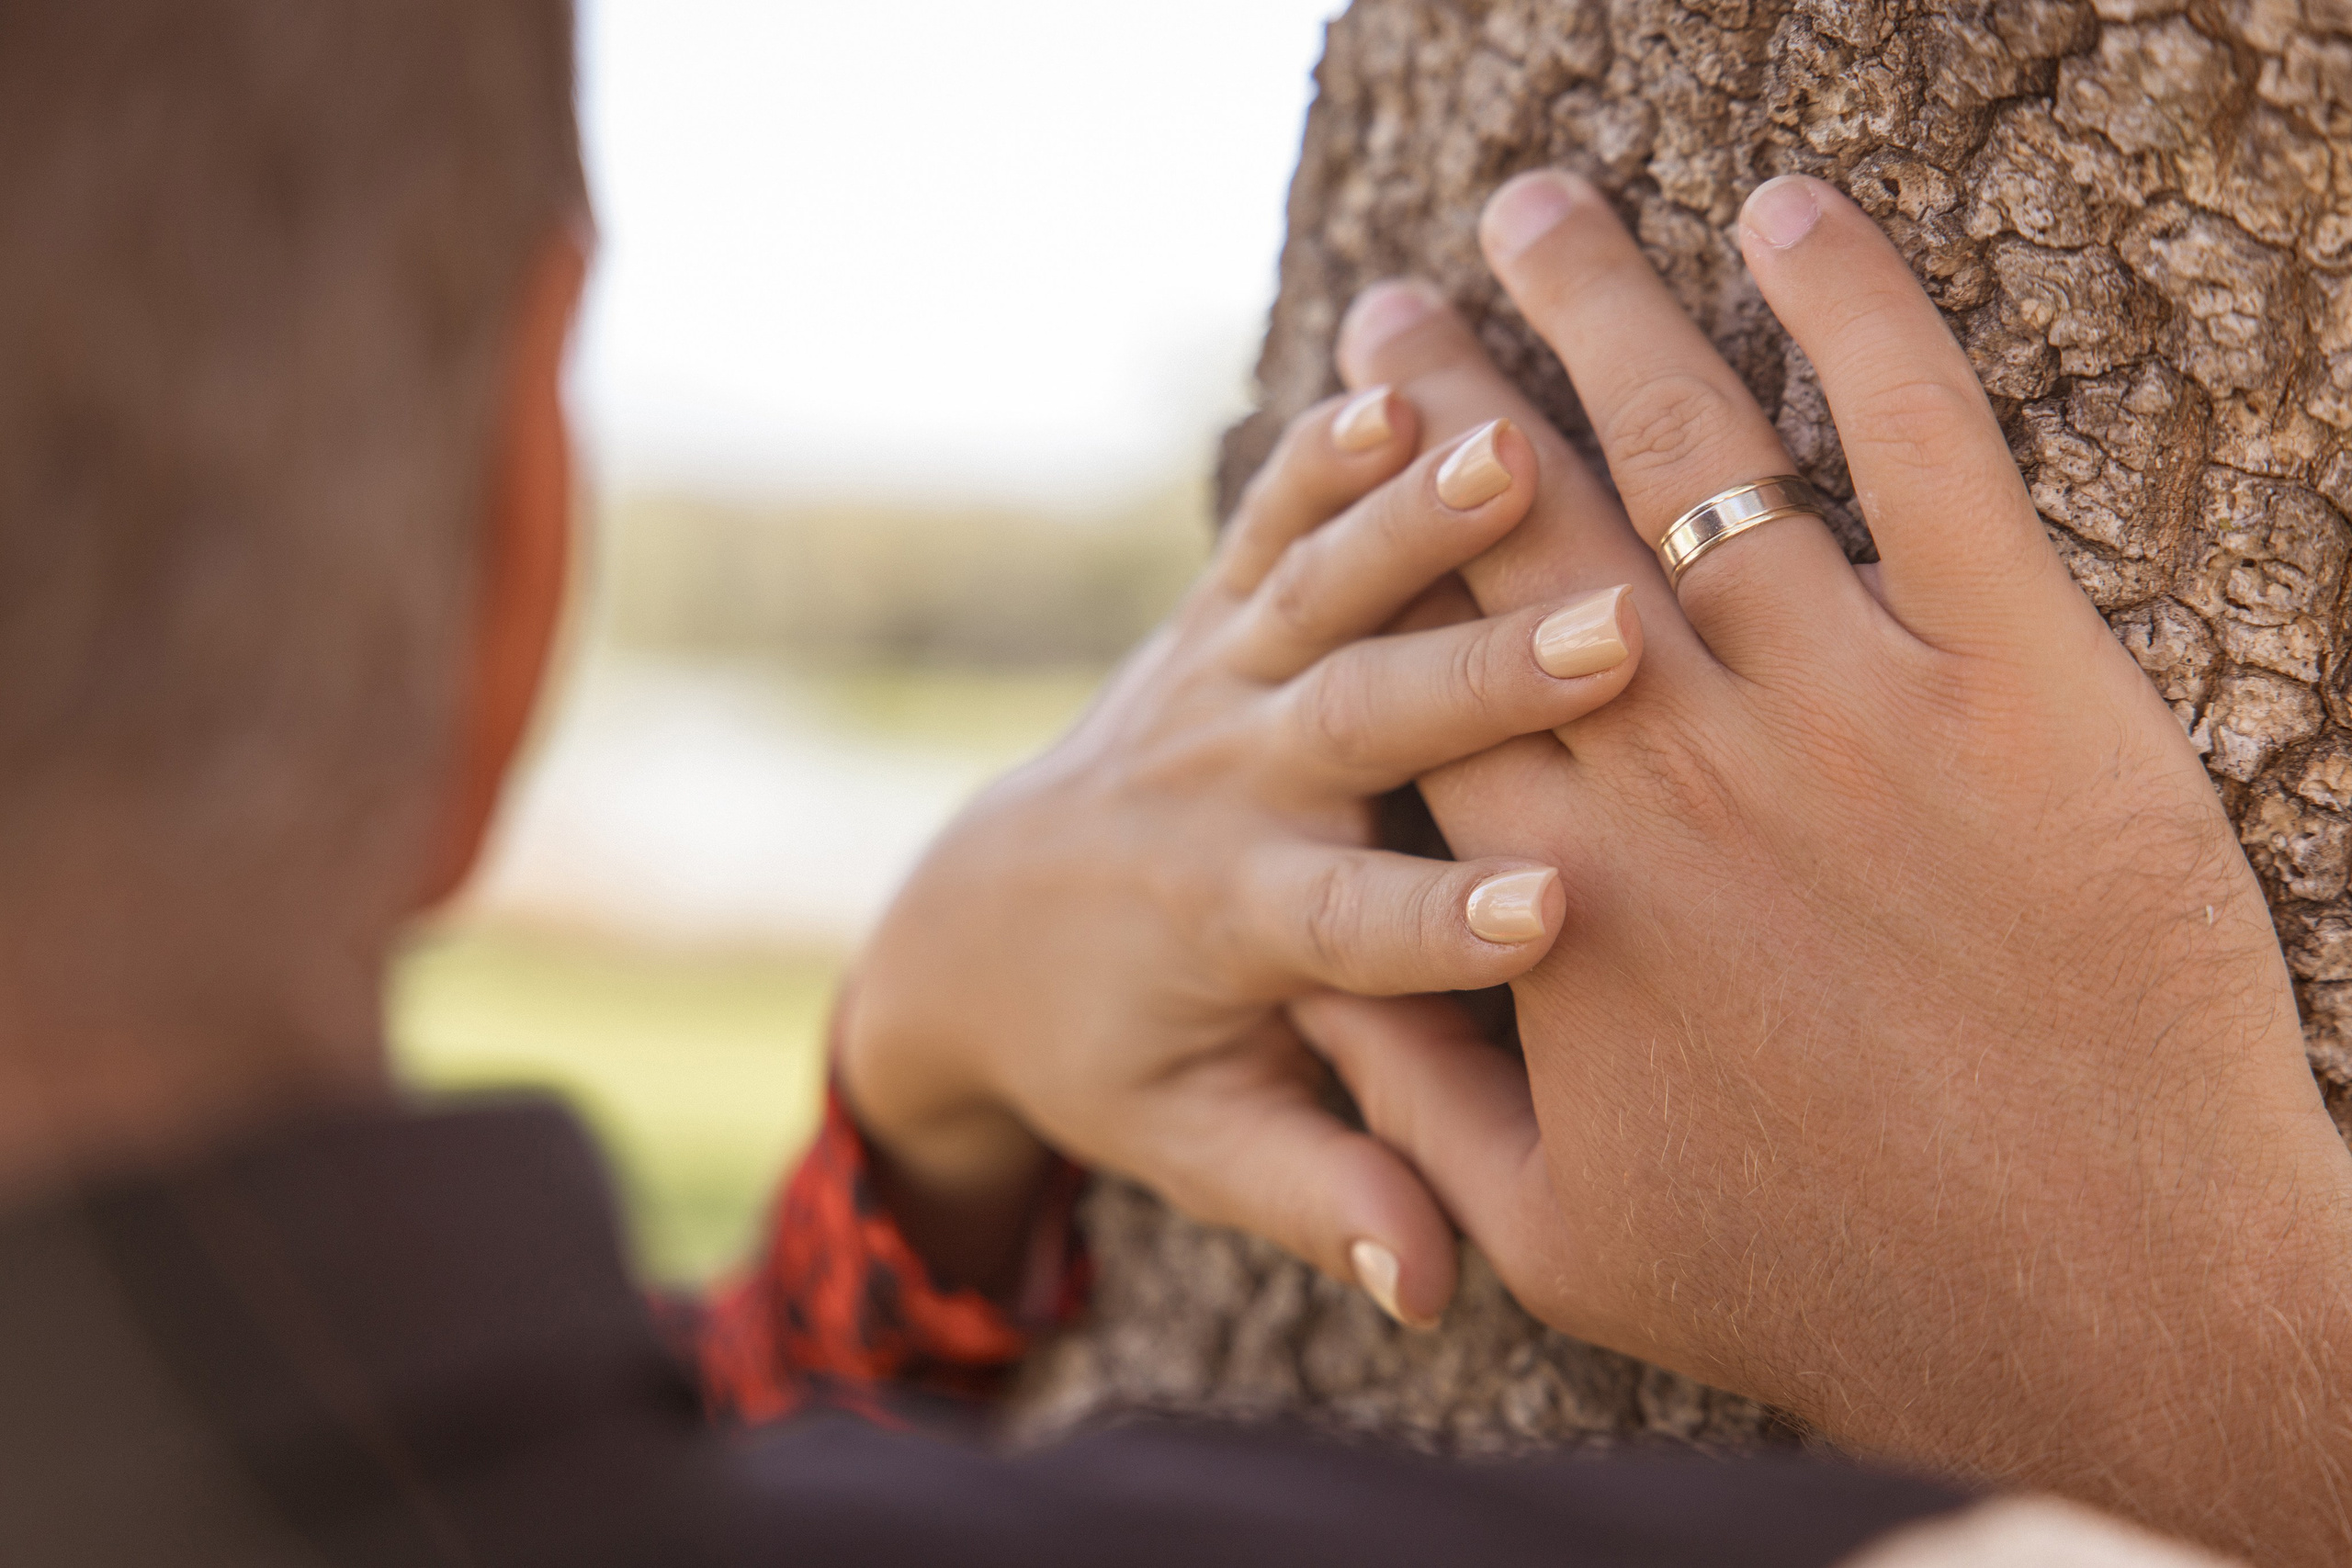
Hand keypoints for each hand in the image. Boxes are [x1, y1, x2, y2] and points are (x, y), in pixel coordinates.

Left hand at [838, 387, 1642, 1323]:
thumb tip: (1430, 1285)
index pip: (1344, 931)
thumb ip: (1309, 1191)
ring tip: (1516, 452)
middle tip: (1610, 641)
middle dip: (1478, 684)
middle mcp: (1217, 791)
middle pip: (1351, 729)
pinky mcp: (1206, 622)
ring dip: (1409, 525)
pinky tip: (1396, 382)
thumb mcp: (1191, 1141)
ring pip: (1309, 594)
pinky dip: (1319, 458)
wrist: (972, 925)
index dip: (1440, 926)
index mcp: (1227, 928)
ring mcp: (1206, 688)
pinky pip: (1257, 528)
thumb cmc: (1107, 1050)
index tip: (1557, 908)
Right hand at [1303, 171, 2351, 1564]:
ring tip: (1539, 214)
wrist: (2108, 1304)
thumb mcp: (1567, 1242)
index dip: (1368, 547)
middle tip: (1404, 294)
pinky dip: (1859, 312)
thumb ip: (1423, 1116)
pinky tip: (1791, 215)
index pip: (1426, 669)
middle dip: (1451, 395)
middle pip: (1521, 533)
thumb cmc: (1826, 1287)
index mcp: (1555, 883)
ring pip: (1689, 453)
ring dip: (1600, 311)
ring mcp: (1845, 706)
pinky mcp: (2020, 681)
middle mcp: (1674, 767)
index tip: (1334, 450)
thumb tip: (1327, 1010)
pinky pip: (1929, 443)